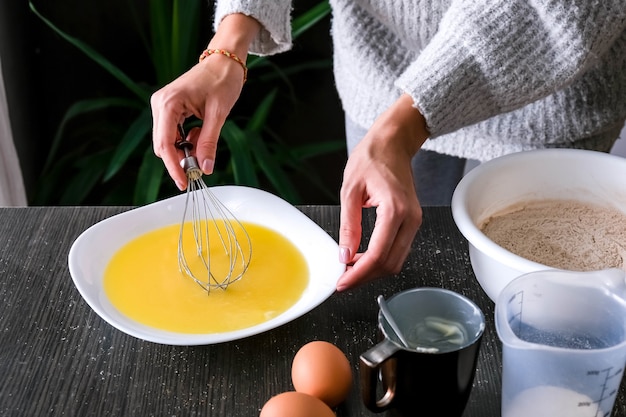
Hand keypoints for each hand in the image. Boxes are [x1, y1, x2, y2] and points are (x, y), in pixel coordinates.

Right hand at [150, 14, 259, 189]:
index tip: (184, 182)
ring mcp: (162, 106)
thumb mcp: (219, 114)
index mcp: (169, 103)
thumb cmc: (221, 79)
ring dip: (185, 149)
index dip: (173, 166)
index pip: (164, 144)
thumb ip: (209, 142)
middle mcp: (160, 104)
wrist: (223, 62)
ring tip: (204, 139)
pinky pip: (173, 134)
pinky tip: (199, 133)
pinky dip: (186, 141)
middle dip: (181, 159)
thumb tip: (205, 167)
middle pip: (163, 145)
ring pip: (168, 142)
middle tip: (201, 166)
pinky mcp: (169, 109)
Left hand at [336, 94, 428, 290]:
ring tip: (350, 269)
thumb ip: (348, 226)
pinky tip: (362, 257)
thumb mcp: (350, 191)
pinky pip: (399, 249)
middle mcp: (410, 218)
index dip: (358, 274)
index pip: (377, 254)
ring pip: (397, 260)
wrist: (393, 142)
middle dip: (366, 277)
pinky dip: (381, 259)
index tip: (342, 282)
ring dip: (374, 270)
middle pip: (390, 263)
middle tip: (343, 280)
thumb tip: (344, 254)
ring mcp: (415, 221)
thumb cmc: (372, 158)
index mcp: (394, 210)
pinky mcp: (412, 221)